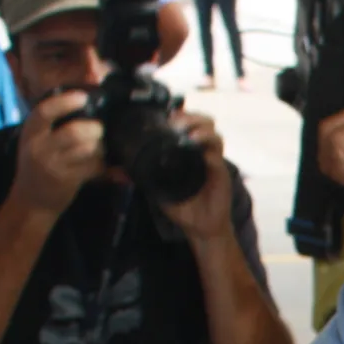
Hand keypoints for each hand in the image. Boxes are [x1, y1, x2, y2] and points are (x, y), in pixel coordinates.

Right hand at [8, 89, 106, 218]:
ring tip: (99, 148)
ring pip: (86, 149)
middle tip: (99, 129)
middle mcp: (39, 148)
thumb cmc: (37, 165)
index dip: (65, 102)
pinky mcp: (67, 181)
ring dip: (100, 147)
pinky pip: (92, 167)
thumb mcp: (35, 141)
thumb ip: (51, 124)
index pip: (44, 112)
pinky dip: (101, 164)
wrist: (31, 201)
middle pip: (73, 132)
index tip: (83, 97)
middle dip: (94, 128)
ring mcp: (53, 165)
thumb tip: (83, 102)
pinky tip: (100, 164)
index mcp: (30, 132)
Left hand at [153, 111, 236, 243]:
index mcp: (190, 152)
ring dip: (204, 132)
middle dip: (194, 118)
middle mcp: (204, 153)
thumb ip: (144, 176)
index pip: (192, 124)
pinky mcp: (221, 176)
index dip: (183, 116)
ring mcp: (214, 163)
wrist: (200, 227)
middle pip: (207, 124)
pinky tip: (201, 154)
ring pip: (216, 137)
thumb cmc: (183, 207)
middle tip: (178, 123)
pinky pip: (218, 159)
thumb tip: (121, 170)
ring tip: (190, 136)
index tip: (169, 116)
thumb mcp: (158, 188)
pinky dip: (211, 153)